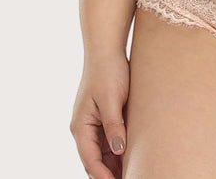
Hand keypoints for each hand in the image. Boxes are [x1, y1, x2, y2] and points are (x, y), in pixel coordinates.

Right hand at [70, 50, 129, 178]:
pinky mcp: (104, 118)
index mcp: (81, 126)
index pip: (90, 160)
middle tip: (131, 178)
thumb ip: (114, 126)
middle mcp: (84, 128)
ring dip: (116, 164)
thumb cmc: (108, 72)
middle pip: (96, 160)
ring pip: (104, 153)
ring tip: (134, 172)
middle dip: (110, 173)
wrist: (107, 50)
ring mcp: (94, 124)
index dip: (103, 175)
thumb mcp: (112, 99)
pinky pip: (110, 141)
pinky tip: (133, 158)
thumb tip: (118, 151)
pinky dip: (119, 151)